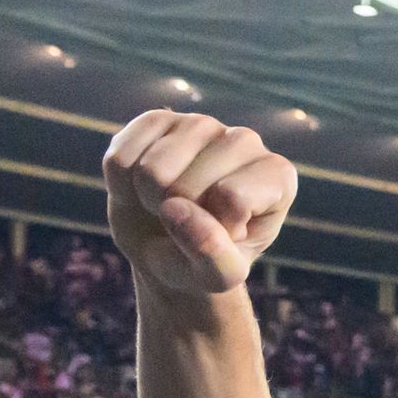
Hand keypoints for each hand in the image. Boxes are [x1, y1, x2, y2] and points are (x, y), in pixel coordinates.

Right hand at [104, 110, 295, 298]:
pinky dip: (120, 185)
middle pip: (186, 186)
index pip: (232, 199)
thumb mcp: (219, 277)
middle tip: (188, 222)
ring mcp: (201, 125)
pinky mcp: (158, 120)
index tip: (223, 235)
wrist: (168, 248)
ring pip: (151, 169)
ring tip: (168, 205)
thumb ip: (212, 255)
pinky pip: (120, 157)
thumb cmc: (204, 261)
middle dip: (176, 217)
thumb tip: (175, 209)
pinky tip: (143, 187)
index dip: (214, 231)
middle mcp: (246, 141)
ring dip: (148, 199)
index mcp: (277, 176)